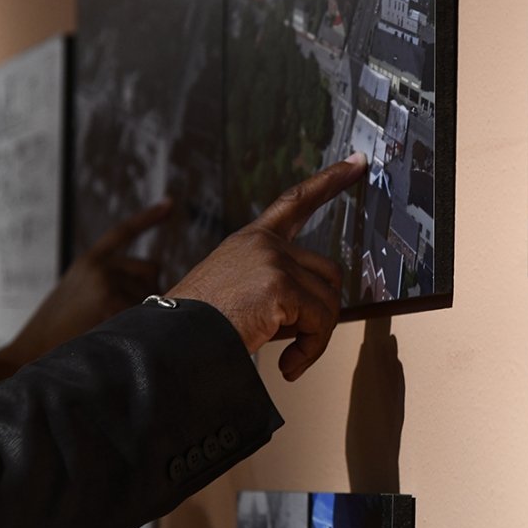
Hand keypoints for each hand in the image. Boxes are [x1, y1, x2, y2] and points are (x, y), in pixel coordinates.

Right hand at [0, 201, 172, 416]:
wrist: (27, 356)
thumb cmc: (57, 336)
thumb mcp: (78, 299)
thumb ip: (109, 286)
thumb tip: (155, 291)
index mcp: (88, 262)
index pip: (122, 232)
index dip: (148, 218)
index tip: (169, 202)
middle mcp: (99, 265)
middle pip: (152, 270)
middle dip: (150, 292)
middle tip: (124, 320)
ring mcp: (106, 280)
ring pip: (154, 293)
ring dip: (145, 314)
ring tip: (112, 333)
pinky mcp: (111, 299)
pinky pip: (147, 312)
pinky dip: (142, 327)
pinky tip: (116, 337)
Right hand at [167, 153, 366, 380]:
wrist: (170, 346)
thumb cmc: (199, 330)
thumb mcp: (236, 291)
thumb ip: (275, 284)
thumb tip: (319, 308)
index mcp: (251, 240)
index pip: (295, 201)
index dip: (329, 180)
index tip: (357, 162)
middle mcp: (263, 243)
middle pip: (328, 273)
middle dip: (320, 314)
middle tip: (296, 343)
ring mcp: (273, 261)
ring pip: (328, 301)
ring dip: (315, 337)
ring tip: (288, 358)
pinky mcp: (280, 286)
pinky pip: (321, 322)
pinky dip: (311, 350)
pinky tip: (288, 366)